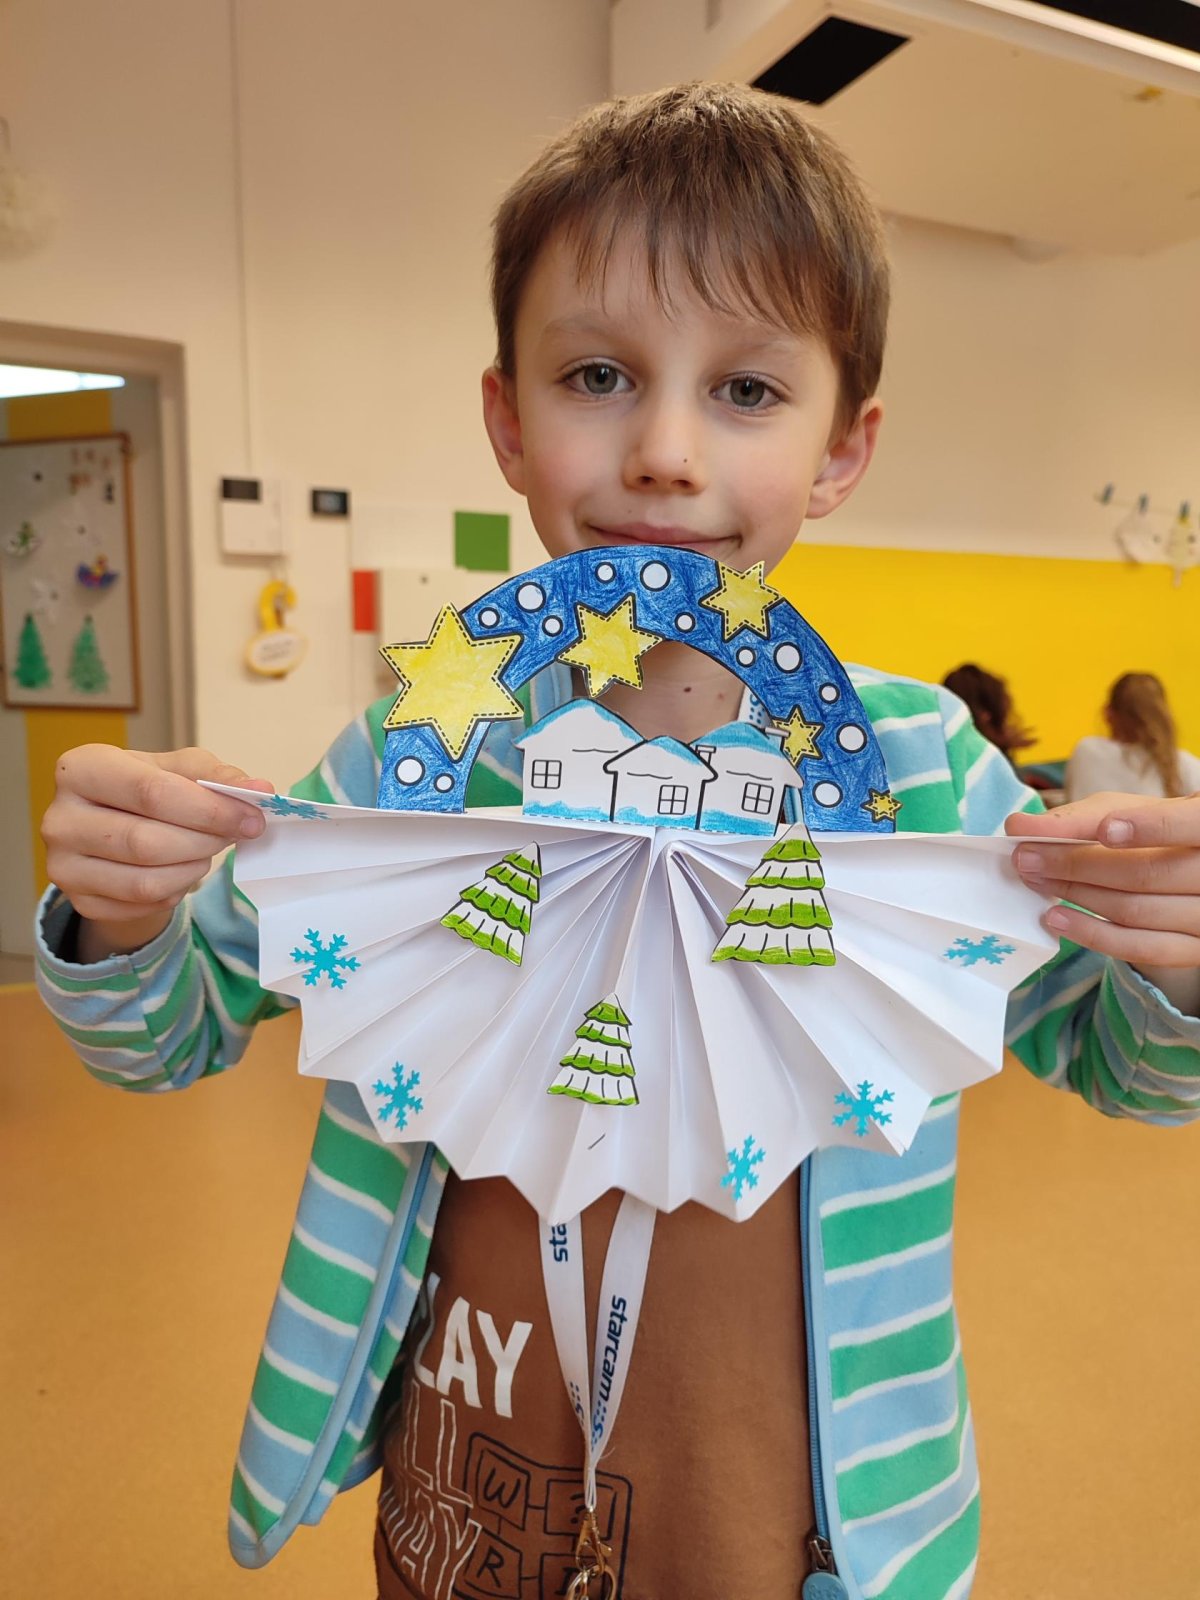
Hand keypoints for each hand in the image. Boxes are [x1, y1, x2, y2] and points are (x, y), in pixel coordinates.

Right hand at [42, 745, 272, 959]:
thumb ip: (217, 776)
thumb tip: (261, 789)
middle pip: (148, 842)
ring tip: (206, 850)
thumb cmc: (146, 790)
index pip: (151, 793)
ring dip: (193, 869)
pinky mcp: (78, 900)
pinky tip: (181, 871)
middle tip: (237, 835)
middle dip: (206, 841)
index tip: (251, 818)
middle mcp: (60, 817)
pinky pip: (141, 905)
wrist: (111, 829)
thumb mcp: (179, 770)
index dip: (209, 809)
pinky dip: (175, 891)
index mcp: (81, 769)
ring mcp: (63, 864)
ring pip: (146, 881)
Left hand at [1006, 791, 1199, 974]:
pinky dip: (1093, 935)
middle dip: (1078, 865)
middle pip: (1148, 873)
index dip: (1151, 828)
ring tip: (1034, 882)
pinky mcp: (1194, 949)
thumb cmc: (1152, 833)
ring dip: (1077, 897)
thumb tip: (1018, 826)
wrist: (1186, 871)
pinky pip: (1142, 948)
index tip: (1106, 829)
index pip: (1190, 825)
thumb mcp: (1124, 812)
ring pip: (1138, 911)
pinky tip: (1057, 919)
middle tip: (1027, 857)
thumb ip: (1076, 819)